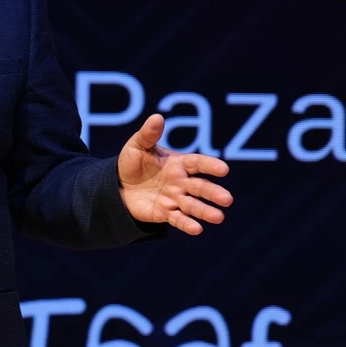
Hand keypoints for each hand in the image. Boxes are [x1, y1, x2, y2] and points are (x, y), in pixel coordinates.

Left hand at [117, 114, 232, 234]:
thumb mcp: (137, 146)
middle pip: (200, 187)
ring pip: (193, 205)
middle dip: (213, 193)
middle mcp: (180, 182)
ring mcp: (174, 198)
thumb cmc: (132, 163)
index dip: (210, 165)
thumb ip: (148, 134)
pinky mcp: (165, 213)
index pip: (197, 163)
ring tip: (219, 217)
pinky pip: (178, 219)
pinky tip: (197, 229)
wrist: (118, 186)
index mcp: (178, 163)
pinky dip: (187, 224)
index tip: (224, 170)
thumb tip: (157, 117)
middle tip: (227, 200)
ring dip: (205, 211)